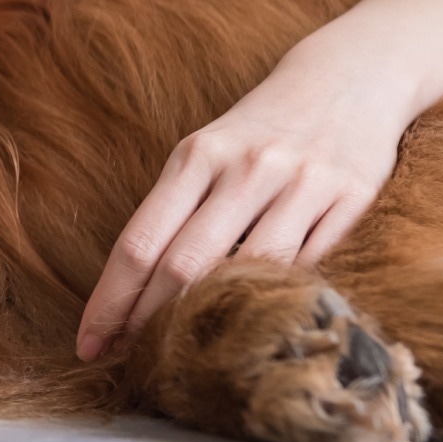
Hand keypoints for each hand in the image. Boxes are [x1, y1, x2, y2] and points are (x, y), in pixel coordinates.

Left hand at [75, 62, 408, 361]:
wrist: (349, 76)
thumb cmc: (260, 129)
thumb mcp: (207, 152)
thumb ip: (176, 210)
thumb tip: (134, 291)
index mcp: (197, 156)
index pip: (140, 242)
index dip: (110, 301)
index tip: (89, 344)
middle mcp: (246, 168)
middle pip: (184, 265)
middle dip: (149, 324)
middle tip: (131, 364)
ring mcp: (302, 183)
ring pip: (250, 270)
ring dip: (217, 323)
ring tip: (191, 360)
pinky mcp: (353, 199)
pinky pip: (312, 266)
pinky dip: (281, 301)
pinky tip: (261, 330)